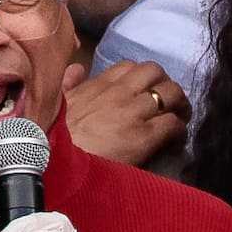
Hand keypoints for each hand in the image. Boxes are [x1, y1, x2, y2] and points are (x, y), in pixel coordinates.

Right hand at [63, 60, 189, 166]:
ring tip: (179, 116)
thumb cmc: (52, 140)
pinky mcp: (143, 137)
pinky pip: (172, 123)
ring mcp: (132, 114)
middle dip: (165, 83)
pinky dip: (180, 130)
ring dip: (179, 104)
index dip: (142, 76)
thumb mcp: (56, 105)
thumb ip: (68, 85)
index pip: (129, 67)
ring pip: (170, 93)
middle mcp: (118, 94)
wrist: (53, 164)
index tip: (145, 90)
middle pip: (155, 71)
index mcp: (97, 87)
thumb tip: (75, 70)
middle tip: (168, 100)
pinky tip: (176, 140)